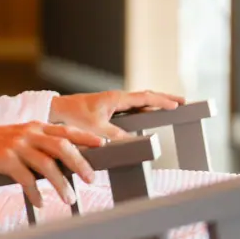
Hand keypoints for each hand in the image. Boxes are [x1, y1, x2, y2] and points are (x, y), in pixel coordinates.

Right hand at [0, 122, 104, 206]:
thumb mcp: (22, 136)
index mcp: (37, 127)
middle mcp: (30, 134)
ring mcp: (18, 146)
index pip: (67, 131)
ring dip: (61, 184)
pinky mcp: (5, 159)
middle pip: (61, 146)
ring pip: (46, 165)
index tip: (103, 145)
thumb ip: (42, 144)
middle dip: (79, 163)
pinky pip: (25, 179)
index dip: (86, 137)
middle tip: (91, 179)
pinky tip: (41, 203)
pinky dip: (35, 193)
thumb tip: (67, 160)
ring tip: (70, 199)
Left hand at [49, 90, 183, 140]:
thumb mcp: (96, 129)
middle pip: (145, 96)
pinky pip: (131, 107)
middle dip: (164, 99)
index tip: (178, 104)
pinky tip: (147, 114)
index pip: (145, 98)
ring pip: (139, 101)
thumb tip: (134, 142)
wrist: (56, 111)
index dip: (162, 101)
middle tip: (182, 101)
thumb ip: (116, 135)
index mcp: (116, 99)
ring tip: (170, 107)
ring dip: (154, 103)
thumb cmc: (73, 118)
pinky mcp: (107, 108)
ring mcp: (112, 102)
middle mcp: (116, 98)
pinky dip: (143, 109)